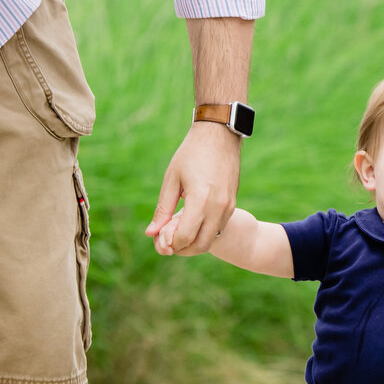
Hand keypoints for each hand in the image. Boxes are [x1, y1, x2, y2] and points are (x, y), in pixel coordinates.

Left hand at [145, 120, 240, 254]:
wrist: (219, 134)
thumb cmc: (191, 153)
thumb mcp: (171, 179)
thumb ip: (162, 209)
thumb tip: (150, 233)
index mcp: (201, 200)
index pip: (185, 237)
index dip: (169, 243)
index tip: (159, 237)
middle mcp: (218, 207)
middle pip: (201, 245)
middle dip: (182, 249)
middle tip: (168, 242)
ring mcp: (228, 206)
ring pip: (212, 238)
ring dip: (194, 242)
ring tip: (177, 232)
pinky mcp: (233, 203)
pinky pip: (218, 227)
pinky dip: (204, 232)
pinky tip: (191, 222)